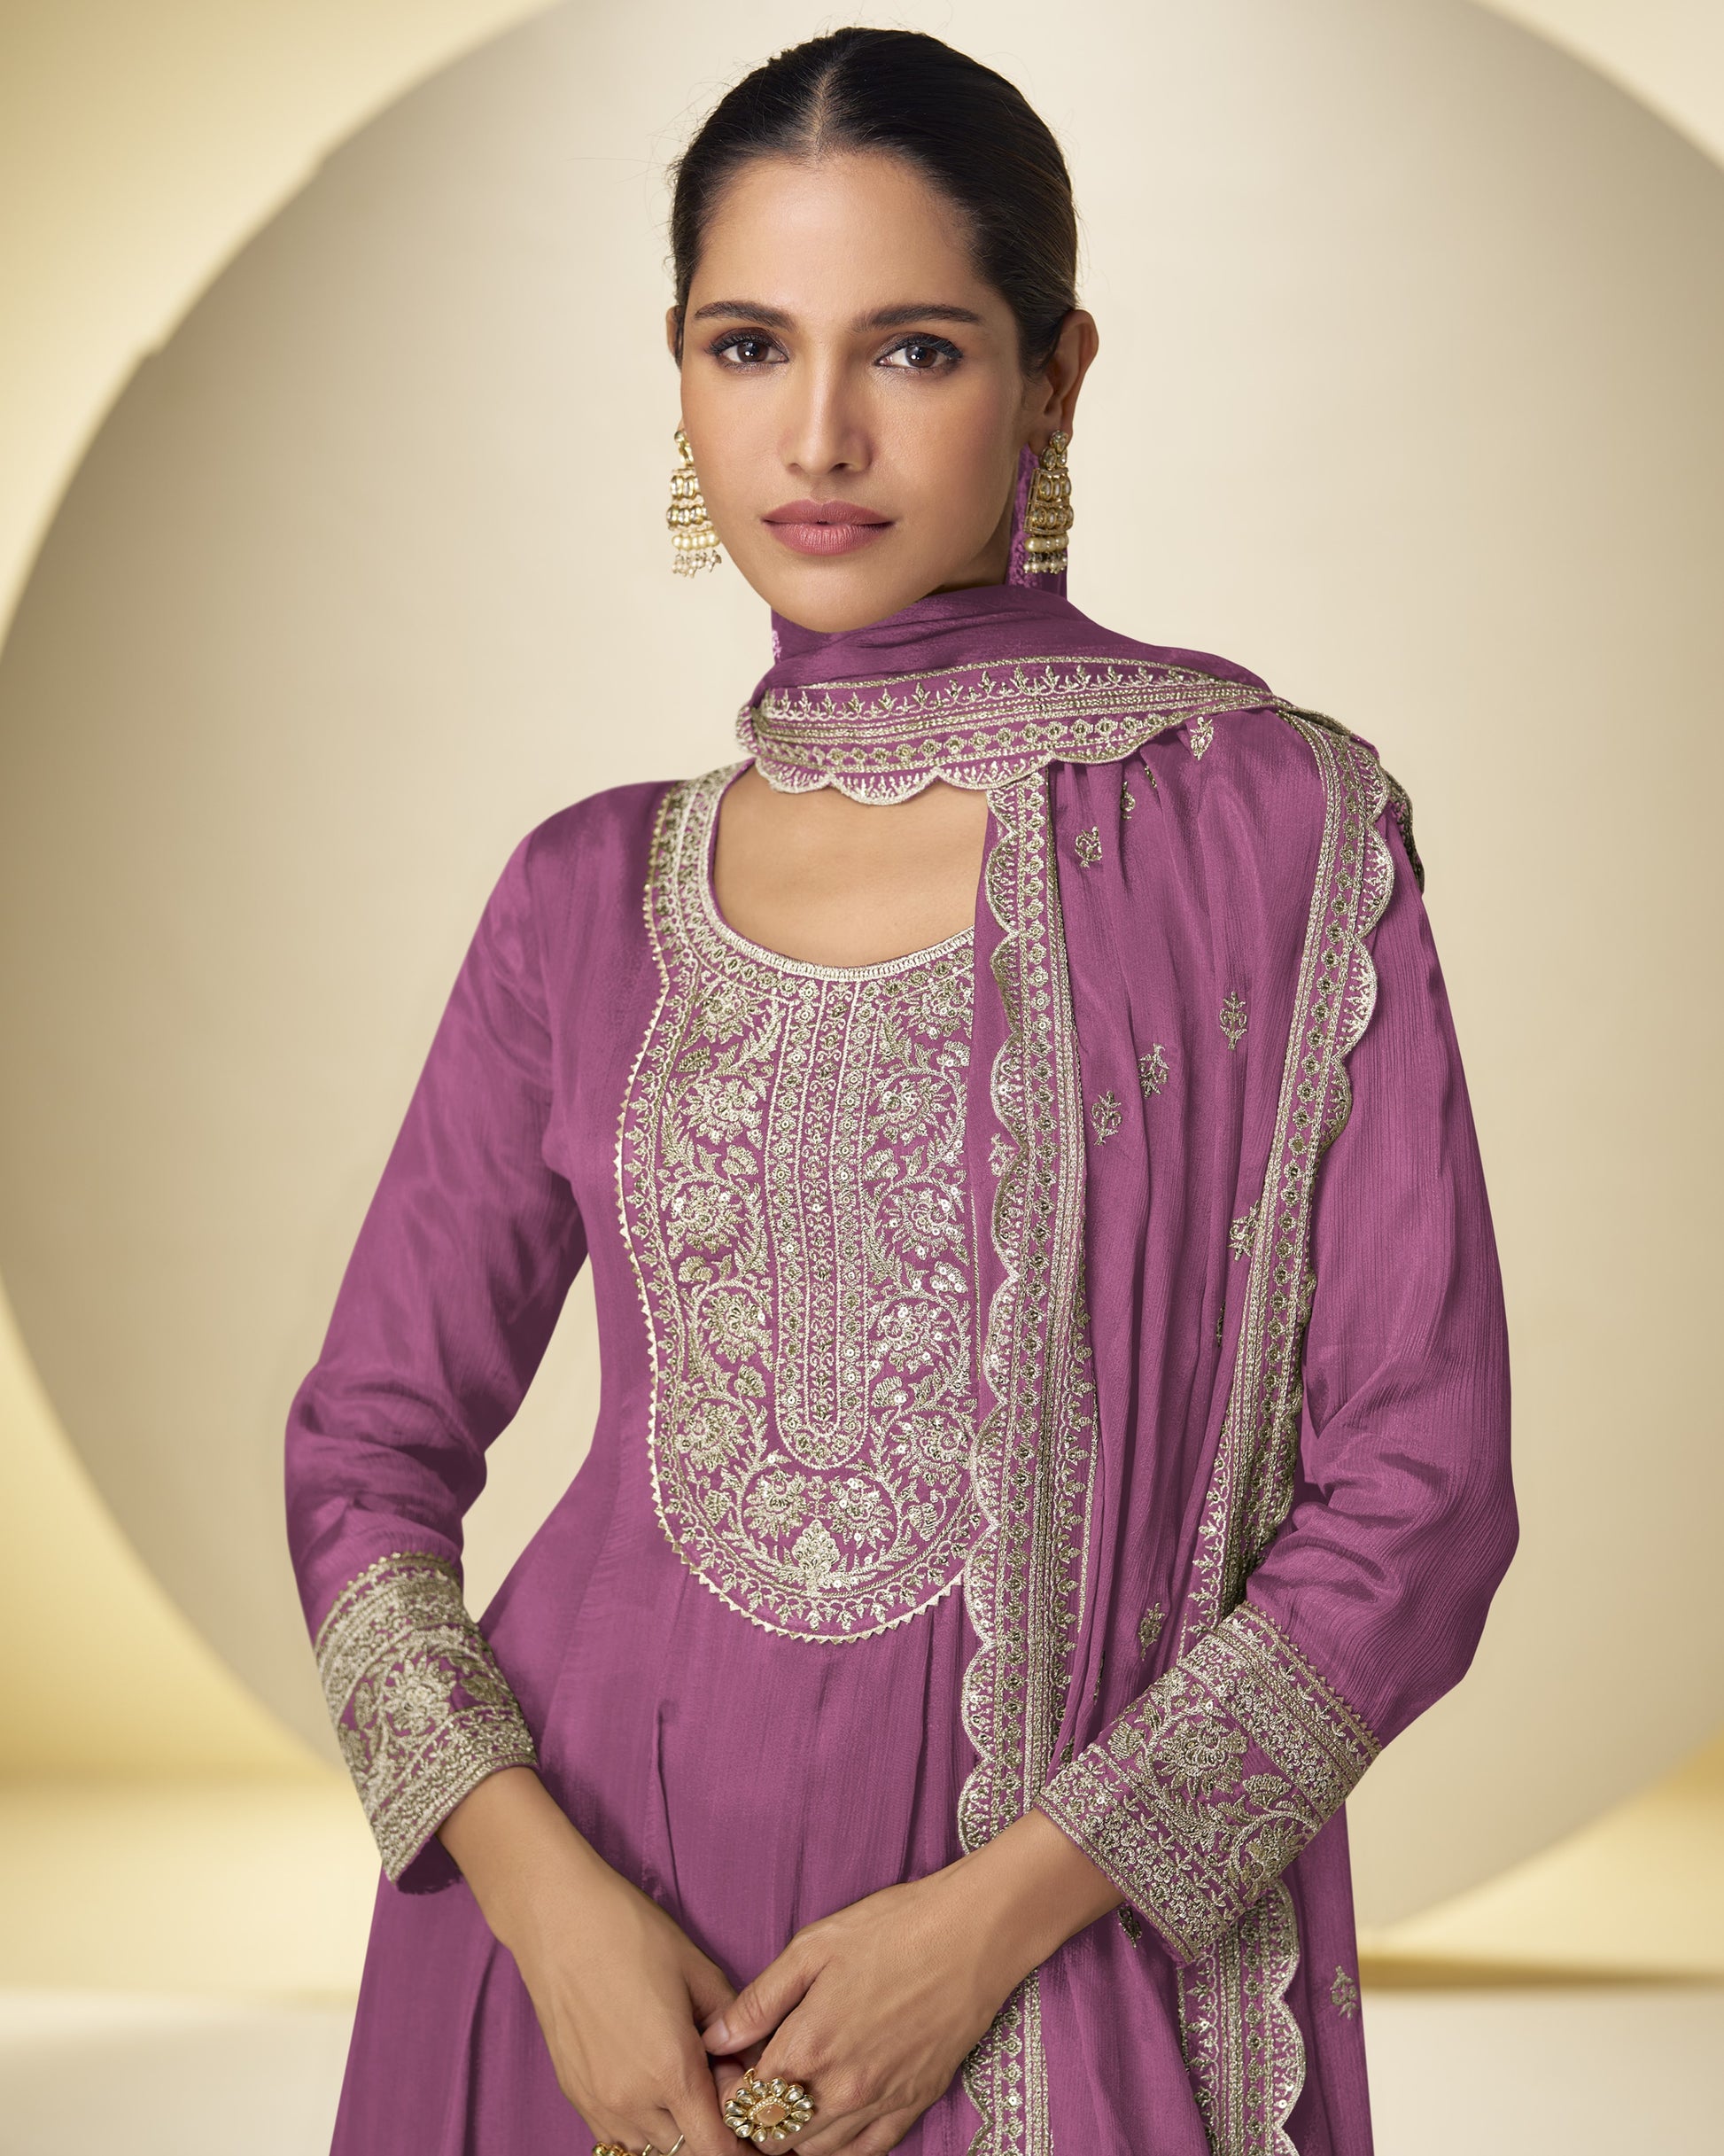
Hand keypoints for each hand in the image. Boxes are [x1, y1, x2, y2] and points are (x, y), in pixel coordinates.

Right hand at [439, 1766, 737, 2155]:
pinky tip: (654, 2086)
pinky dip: (643, 2126)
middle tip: (726, 2096)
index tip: (756, 2130)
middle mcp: (633, 2101)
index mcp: (672, 2071)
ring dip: (677, 2133)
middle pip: (687, 2151)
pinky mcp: (576, 2094)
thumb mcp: (699, 1971)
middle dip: (713, 2134)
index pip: (717, 2149)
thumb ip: (735, 2028)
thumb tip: (755, 2064)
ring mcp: (599, 2102)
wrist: (558, 1919)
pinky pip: (618, 2134)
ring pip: (651, 2149)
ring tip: (691, 2089)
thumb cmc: (631, 1933)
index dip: (743, 2146)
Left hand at [701, 1810, 1120, 2153]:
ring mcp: (879, 2104)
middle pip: (774, 2139)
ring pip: (814, 2153)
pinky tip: (831, 2113)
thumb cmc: (892, 1928)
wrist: (973, 1935)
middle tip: (758, 2082)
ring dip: (793, 2134)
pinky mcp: (912, 2106)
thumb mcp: (814, 1947)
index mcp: (808, 2045)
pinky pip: (863, 2153)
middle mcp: (840, 2089)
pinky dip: (838, 2144)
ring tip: (794, 2093)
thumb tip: (714, 2040)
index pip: (744, 2102)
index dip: (727, 2091)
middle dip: (755, 2119)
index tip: (730, 2068)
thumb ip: (759, 2001)